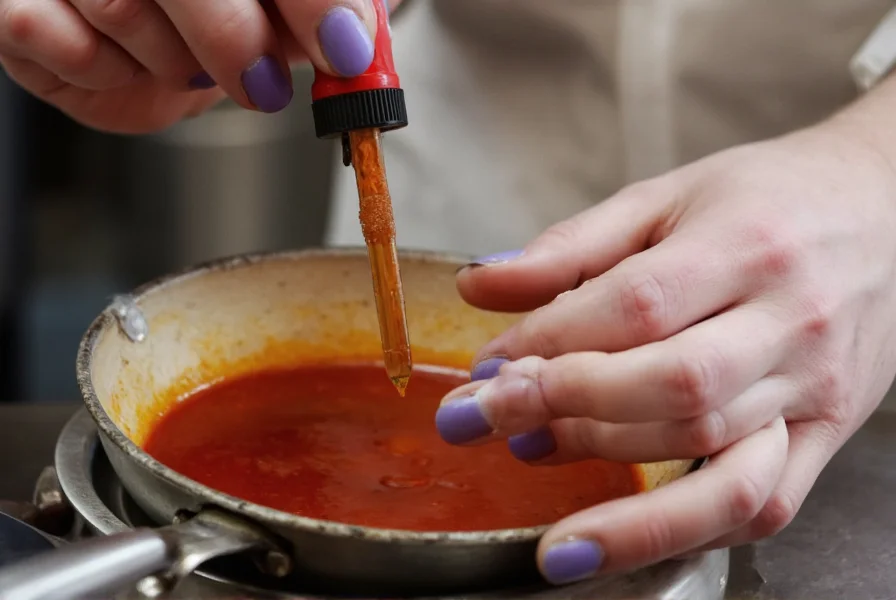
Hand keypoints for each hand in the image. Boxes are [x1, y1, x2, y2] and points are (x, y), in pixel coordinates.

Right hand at [0, 0, 395, 132]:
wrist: (135, 41)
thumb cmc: (212, 14)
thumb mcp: (280, 9)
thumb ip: (331, 10)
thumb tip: (367, 40)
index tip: (344, 48)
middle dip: (233, 37)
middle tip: (262, 82)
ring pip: (119, 3)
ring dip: (169, 61)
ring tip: (183, 63)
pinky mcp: (16, 3)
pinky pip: (53, 37)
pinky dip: (101, 69)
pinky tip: (124, 60)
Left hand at [437, 123, 895, 583]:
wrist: (887, 212)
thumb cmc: (768, 200)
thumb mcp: (666, 197)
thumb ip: (571, 245)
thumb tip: (480, 284)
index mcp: (745, 246)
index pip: (636, 305)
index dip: (548, 342)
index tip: (485, 369)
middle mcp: (788, 320)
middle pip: (672, 384)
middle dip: (566, 408)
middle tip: (490, 418)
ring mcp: (814, 387)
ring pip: (713, 453)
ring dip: (610, 473)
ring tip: (534, 458)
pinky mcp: (826, 434)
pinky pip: (763, 504)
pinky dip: (685, 527)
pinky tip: (619, 526)